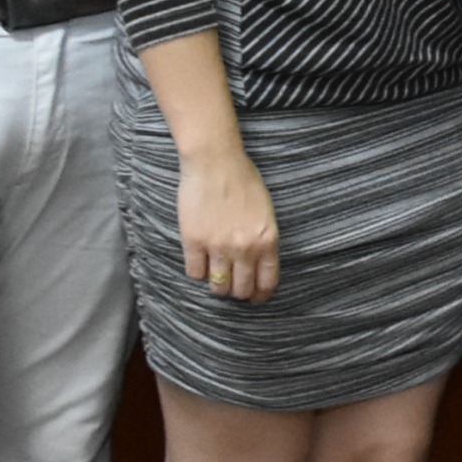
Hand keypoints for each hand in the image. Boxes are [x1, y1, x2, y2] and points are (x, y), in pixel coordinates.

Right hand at [175, 144, 280, 302]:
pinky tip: (199, 262)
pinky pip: (195, 272)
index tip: (255, 298)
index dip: (260, 295)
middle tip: (232, 286)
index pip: (267, 282)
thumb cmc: (243, 181)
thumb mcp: (266, 212)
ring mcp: (219, 247)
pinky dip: (197, 271)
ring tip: (215, 276)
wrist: (215, 163)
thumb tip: (257, 264)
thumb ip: (263, 239)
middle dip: (237, 291)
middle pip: (241, 289)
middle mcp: (245, 248)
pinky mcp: (194, 241)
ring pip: (218, 286)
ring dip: (217, 285)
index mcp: (267, 240)